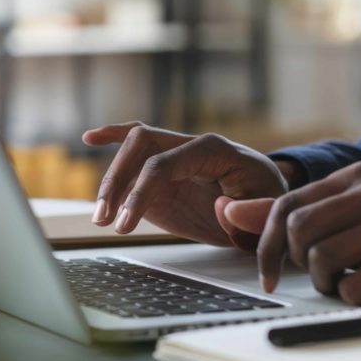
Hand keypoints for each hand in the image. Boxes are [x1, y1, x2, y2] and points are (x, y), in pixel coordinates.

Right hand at [82, 122, 290, 247]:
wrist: (266, 202)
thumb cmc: (269, 203)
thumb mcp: (270, 213)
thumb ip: (252, 212)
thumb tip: (224, 206)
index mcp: (216, 150)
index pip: (167, 162)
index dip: (141, 191)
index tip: (126, 223)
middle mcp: (191, 146)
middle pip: (142, 145)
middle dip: (119, 181)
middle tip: (107, 219)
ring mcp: (175, 156)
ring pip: (132, 149)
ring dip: (111, 181)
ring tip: (99, 217)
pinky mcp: (164, 171)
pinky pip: (136, 146)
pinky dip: (113, 137)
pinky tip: (91, 138)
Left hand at [234, 161, 360, 303]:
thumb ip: (313, 207)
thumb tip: (231, 212)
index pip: (287, 202)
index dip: (266, 241)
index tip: (268, 271)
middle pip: (298, 231)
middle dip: (297, 264)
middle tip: (323, 276)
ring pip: (322, 260)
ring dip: (328, 284)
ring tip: (352, 283)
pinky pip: (354, 290)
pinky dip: (354, 301)